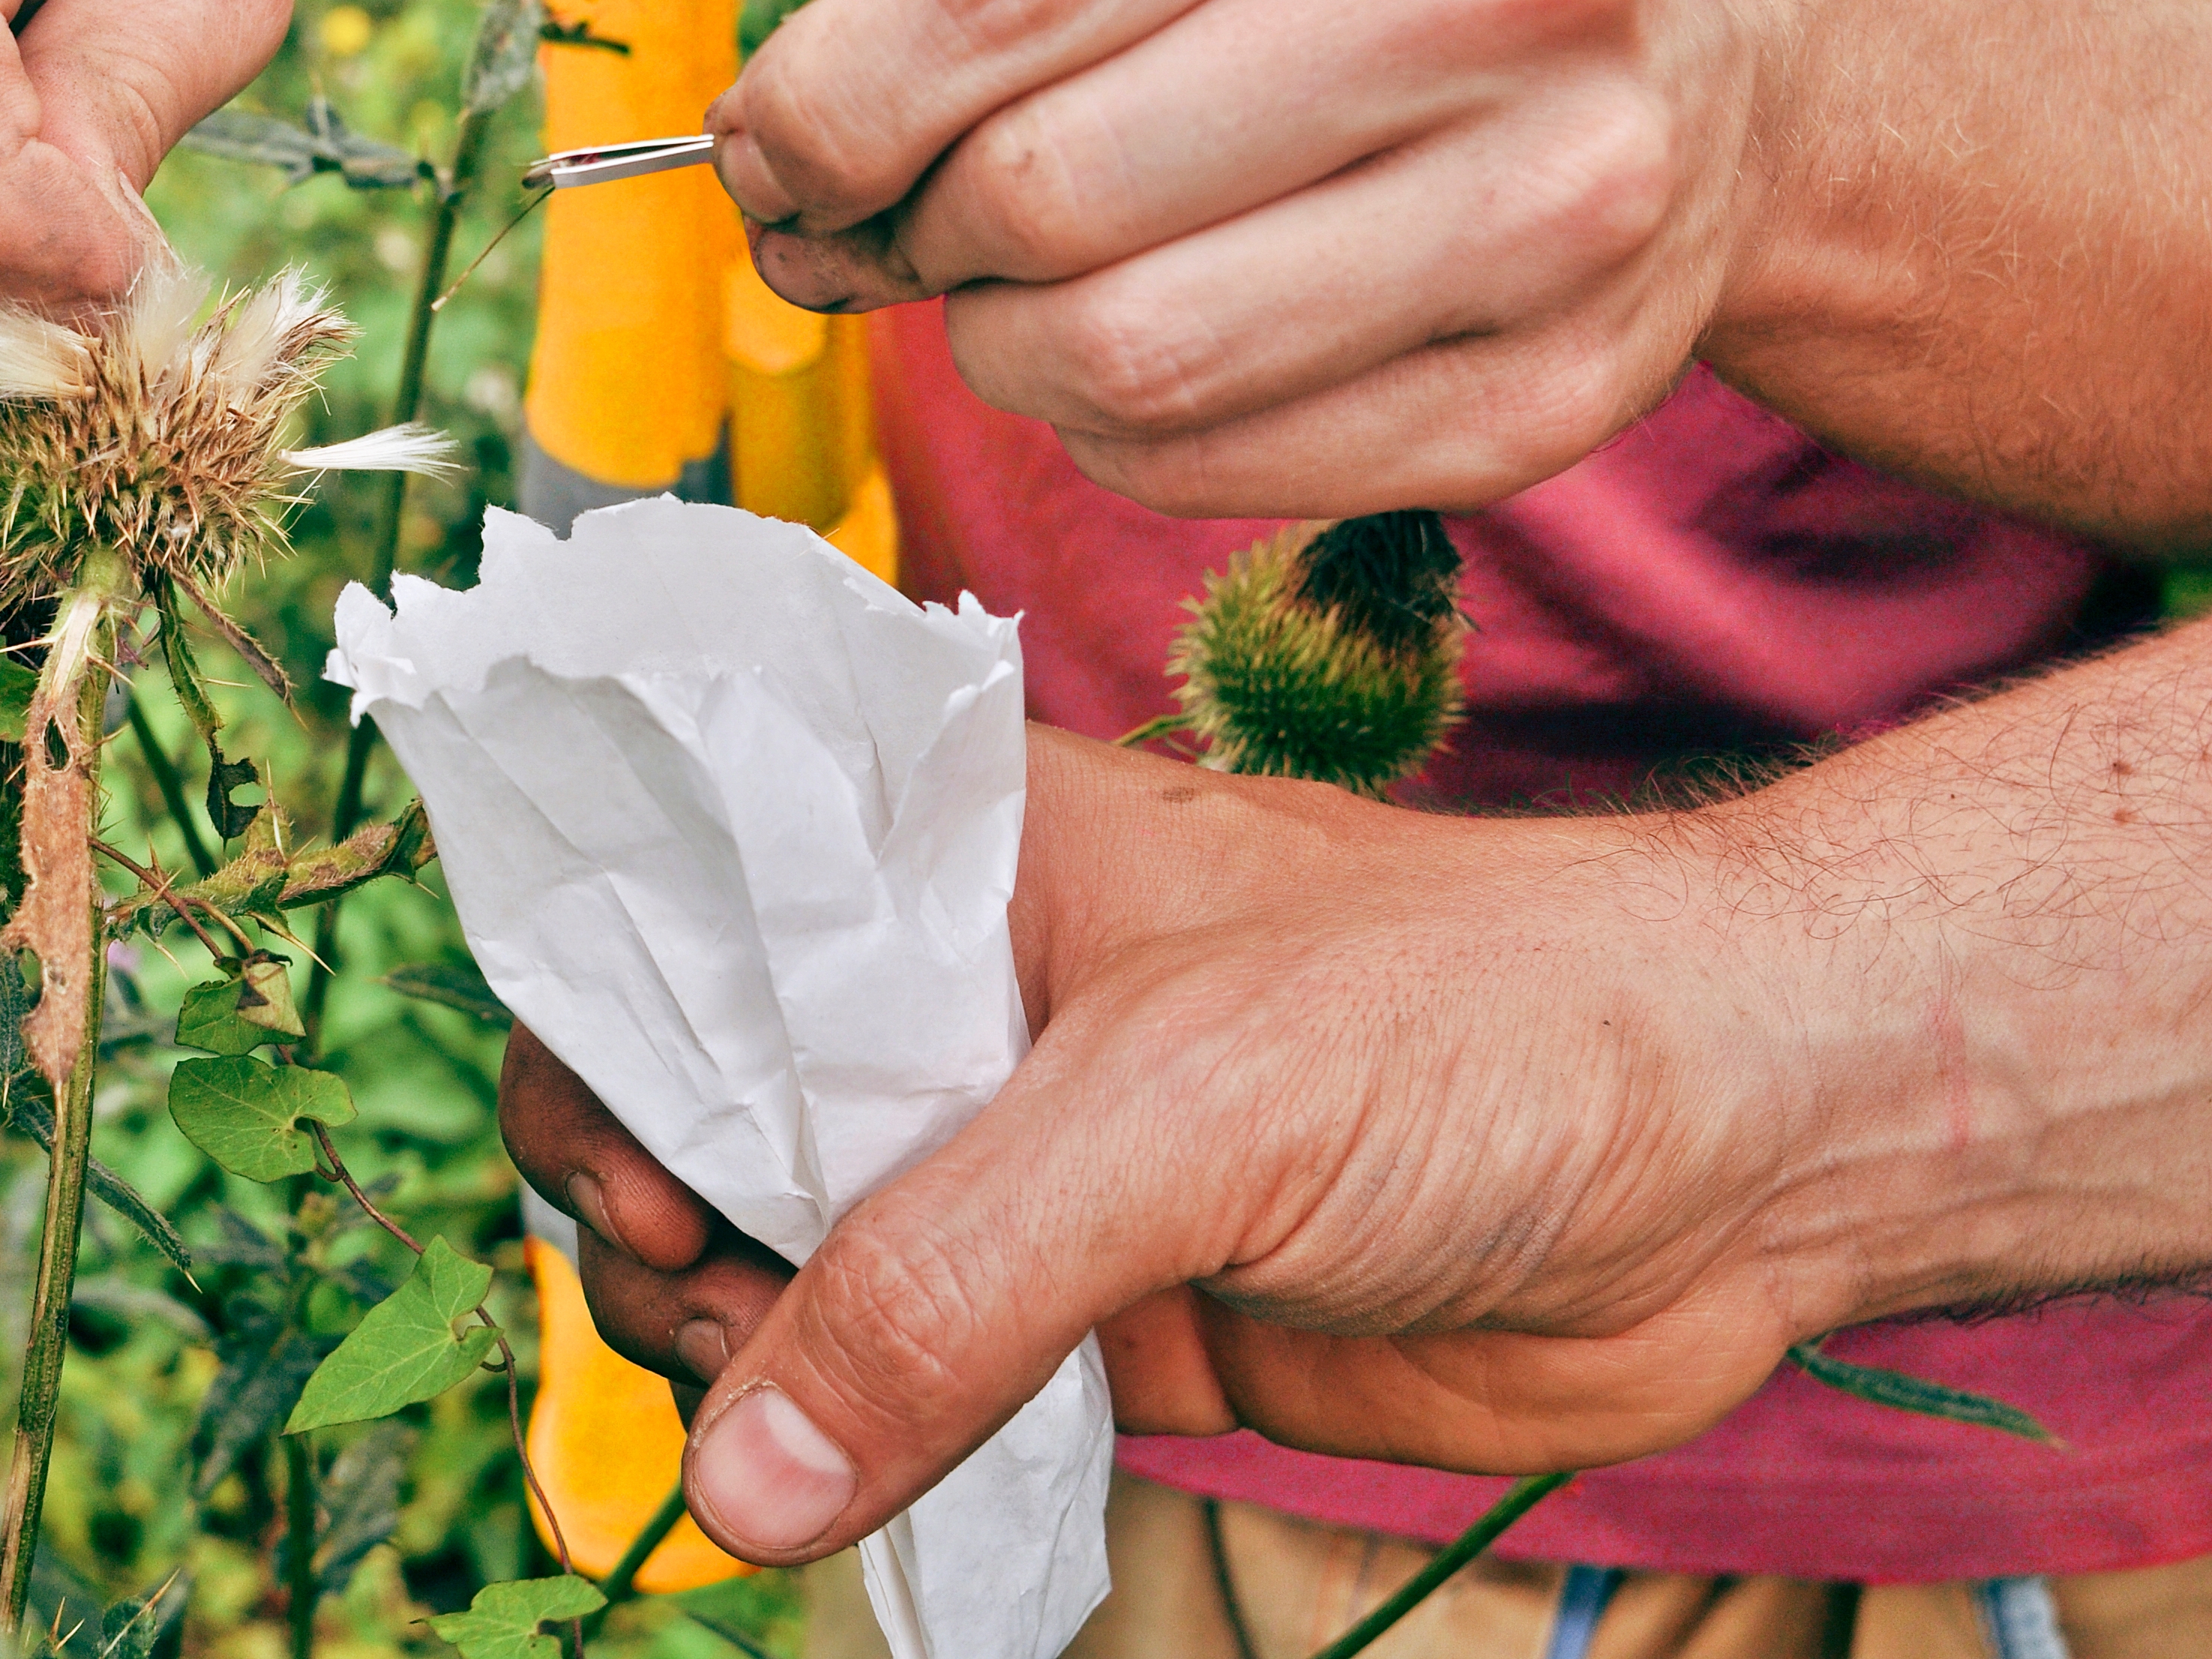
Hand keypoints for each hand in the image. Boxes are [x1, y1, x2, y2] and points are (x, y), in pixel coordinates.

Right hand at [502, 728, 1839, 1566]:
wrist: (1744, 1148)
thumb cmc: (1484, 1019)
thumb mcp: (1188, 1105)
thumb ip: (944, 1279)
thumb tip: (742, 1472)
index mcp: (947, 856)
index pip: (680, 909)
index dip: (608, 1038)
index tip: (647, 1180)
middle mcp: (961, 999)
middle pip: (704, 1110)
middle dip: (668, 1228)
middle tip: (731, 1310)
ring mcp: (1028, 1164)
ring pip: (795, 1270)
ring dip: (756, 1364)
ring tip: (814, 1424)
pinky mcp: (1104, 1312)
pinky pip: (917, 1391)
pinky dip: (865, 1456)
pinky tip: (872, 1496)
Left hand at [708, 0, 1770, 518]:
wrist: (1700, 43)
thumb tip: (778, 155)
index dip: (826, 108)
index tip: (767, 159)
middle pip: (1048, 190)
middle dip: (906, 238)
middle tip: (891, 231)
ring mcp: (1568, 189)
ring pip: (1126, 362)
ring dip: (998, 352)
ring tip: (1004, 296)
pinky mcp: (1568, 388)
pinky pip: (1219, 470)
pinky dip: (1115, 439)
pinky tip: (1135, 356)